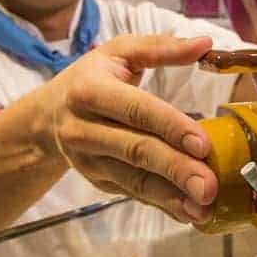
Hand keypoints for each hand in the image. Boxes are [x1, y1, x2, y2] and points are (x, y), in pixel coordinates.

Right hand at [36, 35, 216, 223]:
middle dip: (176, 169)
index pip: (136, 110)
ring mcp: (89, 160)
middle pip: (136, 151)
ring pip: (134, 180)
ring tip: (204, 208)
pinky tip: (189, 213)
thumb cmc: (93, 77)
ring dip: (172, 197)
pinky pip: (134, 194)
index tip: (203, 144)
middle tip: (209, 186)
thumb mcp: (119, 52)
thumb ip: (161, 47)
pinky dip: (163, 205)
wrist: (47, 115)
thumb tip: (205, 44)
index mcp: (91, 90)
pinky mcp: (98, 180)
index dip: (170, 126)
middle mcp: (84, 129)